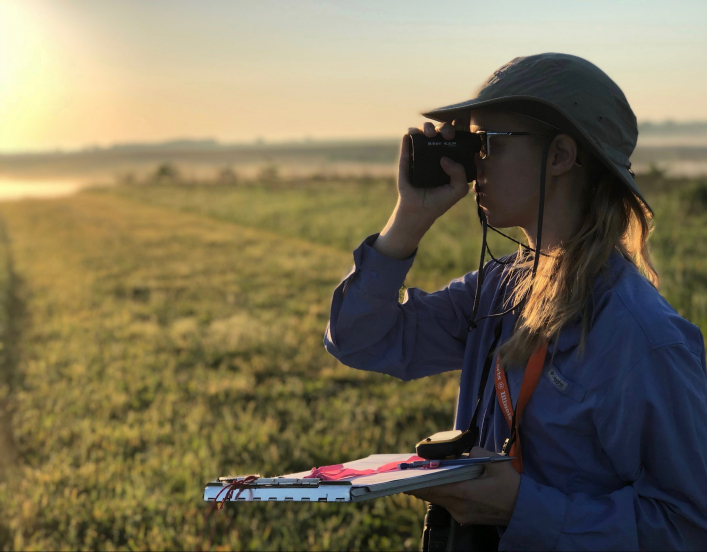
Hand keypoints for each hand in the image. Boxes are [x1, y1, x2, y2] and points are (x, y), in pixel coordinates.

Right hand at [396, 116, 471, 226]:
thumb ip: (460, 173)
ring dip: (427, 126)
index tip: (460, 127)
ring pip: (423, 130)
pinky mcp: (406, 157)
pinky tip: (413, 134)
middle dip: (445, 127)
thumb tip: (445, 158)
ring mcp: (420, 153)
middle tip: (448, 135)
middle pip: (440, 130)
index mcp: (451, 157)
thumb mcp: (458, 189)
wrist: (419, 211)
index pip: (456, 137)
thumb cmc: (440, 201)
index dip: (458, 127)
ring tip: (431, 134)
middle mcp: (436, 152)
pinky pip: (407, 140)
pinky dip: (410, 133)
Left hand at [404, 447, 520, 525]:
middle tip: (405, 472)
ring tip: (418, 475)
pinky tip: (436, 483)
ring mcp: (461, 515)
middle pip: (431, 495)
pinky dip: (439, 493)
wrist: (525, 511)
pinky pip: (446, 504)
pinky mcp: (464, 518)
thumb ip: (476, 453)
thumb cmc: (511, 486)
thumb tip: (462, 452)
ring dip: (428, 488)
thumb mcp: (496, 463)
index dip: (416, 482)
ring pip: (438, 500)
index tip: (403, 475)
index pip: (433, 488)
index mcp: (465, 492)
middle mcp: (460, 507)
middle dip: (418, 483)